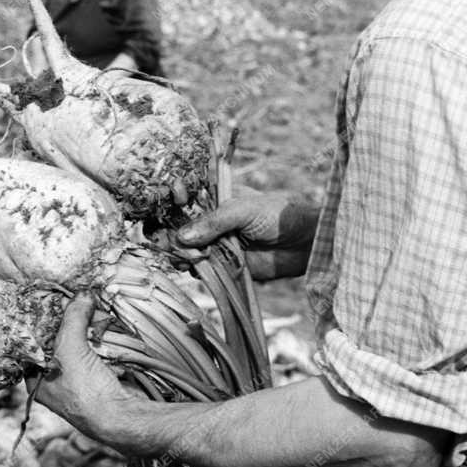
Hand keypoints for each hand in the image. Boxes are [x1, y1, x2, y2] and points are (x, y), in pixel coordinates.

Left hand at [28, 293, 133, 446]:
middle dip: (64, 322)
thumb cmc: (84, 390)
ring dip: (84, 328)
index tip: (47, 300)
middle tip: (71, 300)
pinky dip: (98, 338)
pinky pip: (94, 352)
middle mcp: (53, 382)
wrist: (121, 418)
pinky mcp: (97, 379)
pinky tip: (101, 324)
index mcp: (35, 380)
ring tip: (88, 306)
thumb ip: (73, 317)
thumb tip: (82, 294)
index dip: (39, 322)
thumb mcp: (70, 346)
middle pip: (55, 342)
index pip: (31, 344)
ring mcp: (76, 381)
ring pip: (77, 346)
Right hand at [175, 193, 319, 280]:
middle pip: (177, 225)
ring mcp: (213, 243)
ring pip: (184, 248)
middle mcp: (209, 221)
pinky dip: (191, 267)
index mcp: (213, 199)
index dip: (169, 201)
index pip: (182, 198)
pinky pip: (199, 267)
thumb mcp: (243, 210)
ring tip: (176, 254)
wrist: (305, 243)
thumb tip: (182, 237)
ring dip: (177, 252)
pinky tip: (189, 265)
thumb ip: (214, 222)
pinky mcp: (221, 265)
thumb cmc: (277, 215)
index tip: (165, 204)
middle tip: (160, 237)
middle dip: (166, 230)